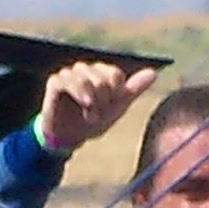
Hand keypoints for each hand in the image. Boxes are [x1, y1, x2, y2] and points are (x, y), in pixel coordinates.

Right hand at [36, 58, 154, 155]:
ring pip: (85, 77)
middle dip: (103, 100)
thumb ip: (133, 89)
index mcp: (101, 73)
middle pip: (101, 77)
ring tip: (89, 115)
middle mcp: (85, 70)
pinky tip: (84, 104)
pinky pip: (67, 80)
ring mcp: (69, 74)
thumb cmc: (92, 120)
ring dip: (91, 100)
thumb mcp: (117, 107)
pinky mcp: (55, 82)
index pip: (115, 74)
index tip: (109, 107)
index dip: (115, 94)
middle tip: (97, 114)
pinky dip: (78, 92)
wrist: (69, 138)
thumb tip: (153, 73)